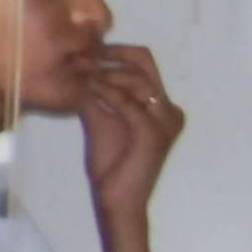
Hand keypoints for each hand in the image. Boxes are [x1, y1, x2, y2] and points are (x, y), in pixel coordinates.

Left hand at [74, 44, 184, 216]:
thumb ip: (98, 94)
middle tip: (82, 57)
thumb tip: (82, 68)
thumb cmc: (111, 166)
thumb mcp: (101, 119)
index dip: (114, 52)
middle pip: (145, 63)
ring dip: (105, 74)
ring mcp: (165, 122)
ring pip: (136, 79)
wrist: (116, 200)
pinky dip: (106, 93)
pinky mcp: (154, 134)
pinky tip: (89, 91)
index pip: (143, 64)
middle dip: (111, 54)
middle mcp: (170, 111)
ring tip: (81, 76)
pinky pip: (127, 102)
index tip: (85, 53)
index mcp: (163, 107)